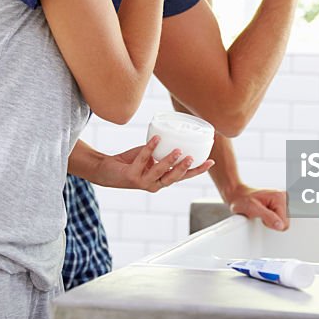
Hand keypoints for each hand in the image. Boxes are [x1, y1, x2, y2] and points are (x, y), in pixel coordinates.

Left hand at [93, 135, 214, 192]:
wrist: (107, 170)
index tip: (211, 162)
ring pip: (160, 173)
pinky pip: (143, 159)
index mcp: (163, 179)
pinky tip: (155, 138)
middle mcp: (155, 184)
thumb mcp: (150, 156)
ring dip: (169, 161)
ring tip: (177, 150)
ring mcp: (143, 182)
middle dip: (184, 169)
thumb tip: (173, 134)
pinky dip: (150, 148)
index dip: (197, 171)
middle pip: (174, 179)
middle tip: (192, 158)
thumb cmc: (132, 162)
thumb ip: (161, 151)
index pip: (184, 177)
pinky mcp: (131, 176)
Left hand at [226, 185, 289, 230]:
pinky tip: (264, 212)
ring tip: (261, 212)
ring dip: (271, 220)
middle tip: (260, 215)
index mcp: (280, 197)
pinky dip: (271, 218)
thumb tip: (280, 226)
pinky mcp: (279, 203)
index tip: (262, 216)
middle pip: (285, 222)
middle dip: (272, 222)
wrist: (238, 194)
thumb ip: (268, 217)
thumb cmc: (243, 199)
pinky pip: (279, 218)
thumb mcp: (253, 209)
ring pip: (282, 221)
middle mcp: (283, 197)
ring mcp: (282, 200)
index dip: (271, 224)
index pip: (285, 223)